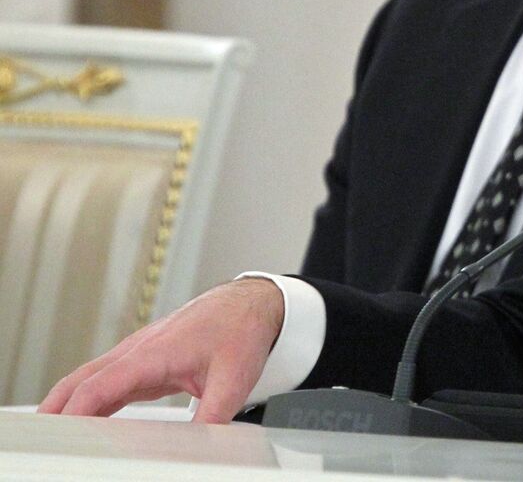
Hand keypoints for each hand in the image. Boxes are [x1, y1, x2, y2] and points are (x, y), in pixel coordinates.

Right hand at [38, 278, 284, 422]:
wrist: (252, 302)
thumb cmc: (241, 329)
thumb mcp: (234, 378)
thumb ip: (214, 416)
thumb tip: (201, 449)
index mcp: (154, 352)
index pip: (101, 385)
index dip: (76, 411)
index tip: (58, 436)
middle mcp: (139, 351)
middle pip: (82, 381)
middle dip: (55, 409)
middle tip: (40, 440)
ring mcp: (139, 355)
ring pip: (90, 380)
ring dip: (68, 406)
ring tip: (53, 439)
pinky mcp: (145, 362)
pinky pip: (108, 383)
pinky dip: (90, 402)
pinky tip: (84, 423)